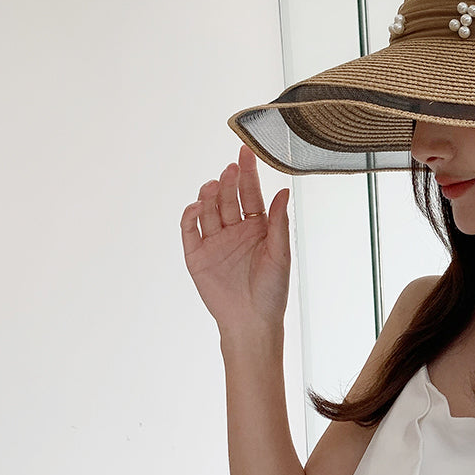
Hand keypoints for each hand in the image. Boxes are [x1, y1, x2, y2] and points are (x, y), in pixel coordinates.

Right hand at [180, 145, 291, 335]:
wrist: (251, 322)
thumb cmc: (272, 292)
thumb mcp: (280, 255)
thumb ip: (280, 223)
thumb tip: (284, 191)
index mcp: (258, 227)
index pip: (251, 194)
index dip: (249, 174)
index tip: (246, 152)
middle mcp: (235, 230)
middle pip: (229, 198)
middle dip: (230, 181)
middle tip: (231, 168)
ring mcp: (214, 241)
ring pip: (208, 209)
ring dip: (210, 195)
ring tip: (216, 185)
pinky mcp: (196, 255)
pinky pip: (190, 230)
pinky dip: (191, 215)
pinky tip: (199, 205)